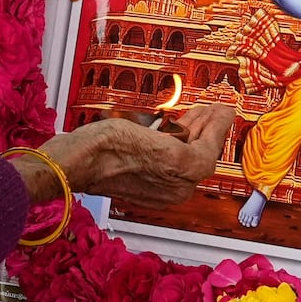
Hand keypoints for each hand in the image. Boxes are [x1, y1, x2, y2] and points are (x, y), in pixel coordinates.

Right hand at [35, 106, 232, 210]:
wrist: (75, 163)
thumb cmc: (105, 146)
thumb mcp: (154, 131)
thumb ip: (191, 131)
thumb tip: (220, 117)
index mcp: (183, 172)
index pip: (211, 147)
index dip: (219, 126)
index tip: (225, 109)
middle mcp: (177, 188)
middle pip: (201, 155)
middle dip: (206, 130)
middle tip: (211, 109)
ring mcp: (163, 192)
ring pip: (187, 161)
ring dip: (191, 137)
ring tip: (191, 116)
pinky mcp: (148, 191)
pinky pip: (171, 168)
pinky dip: (175, 149)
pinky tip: (170, 133)